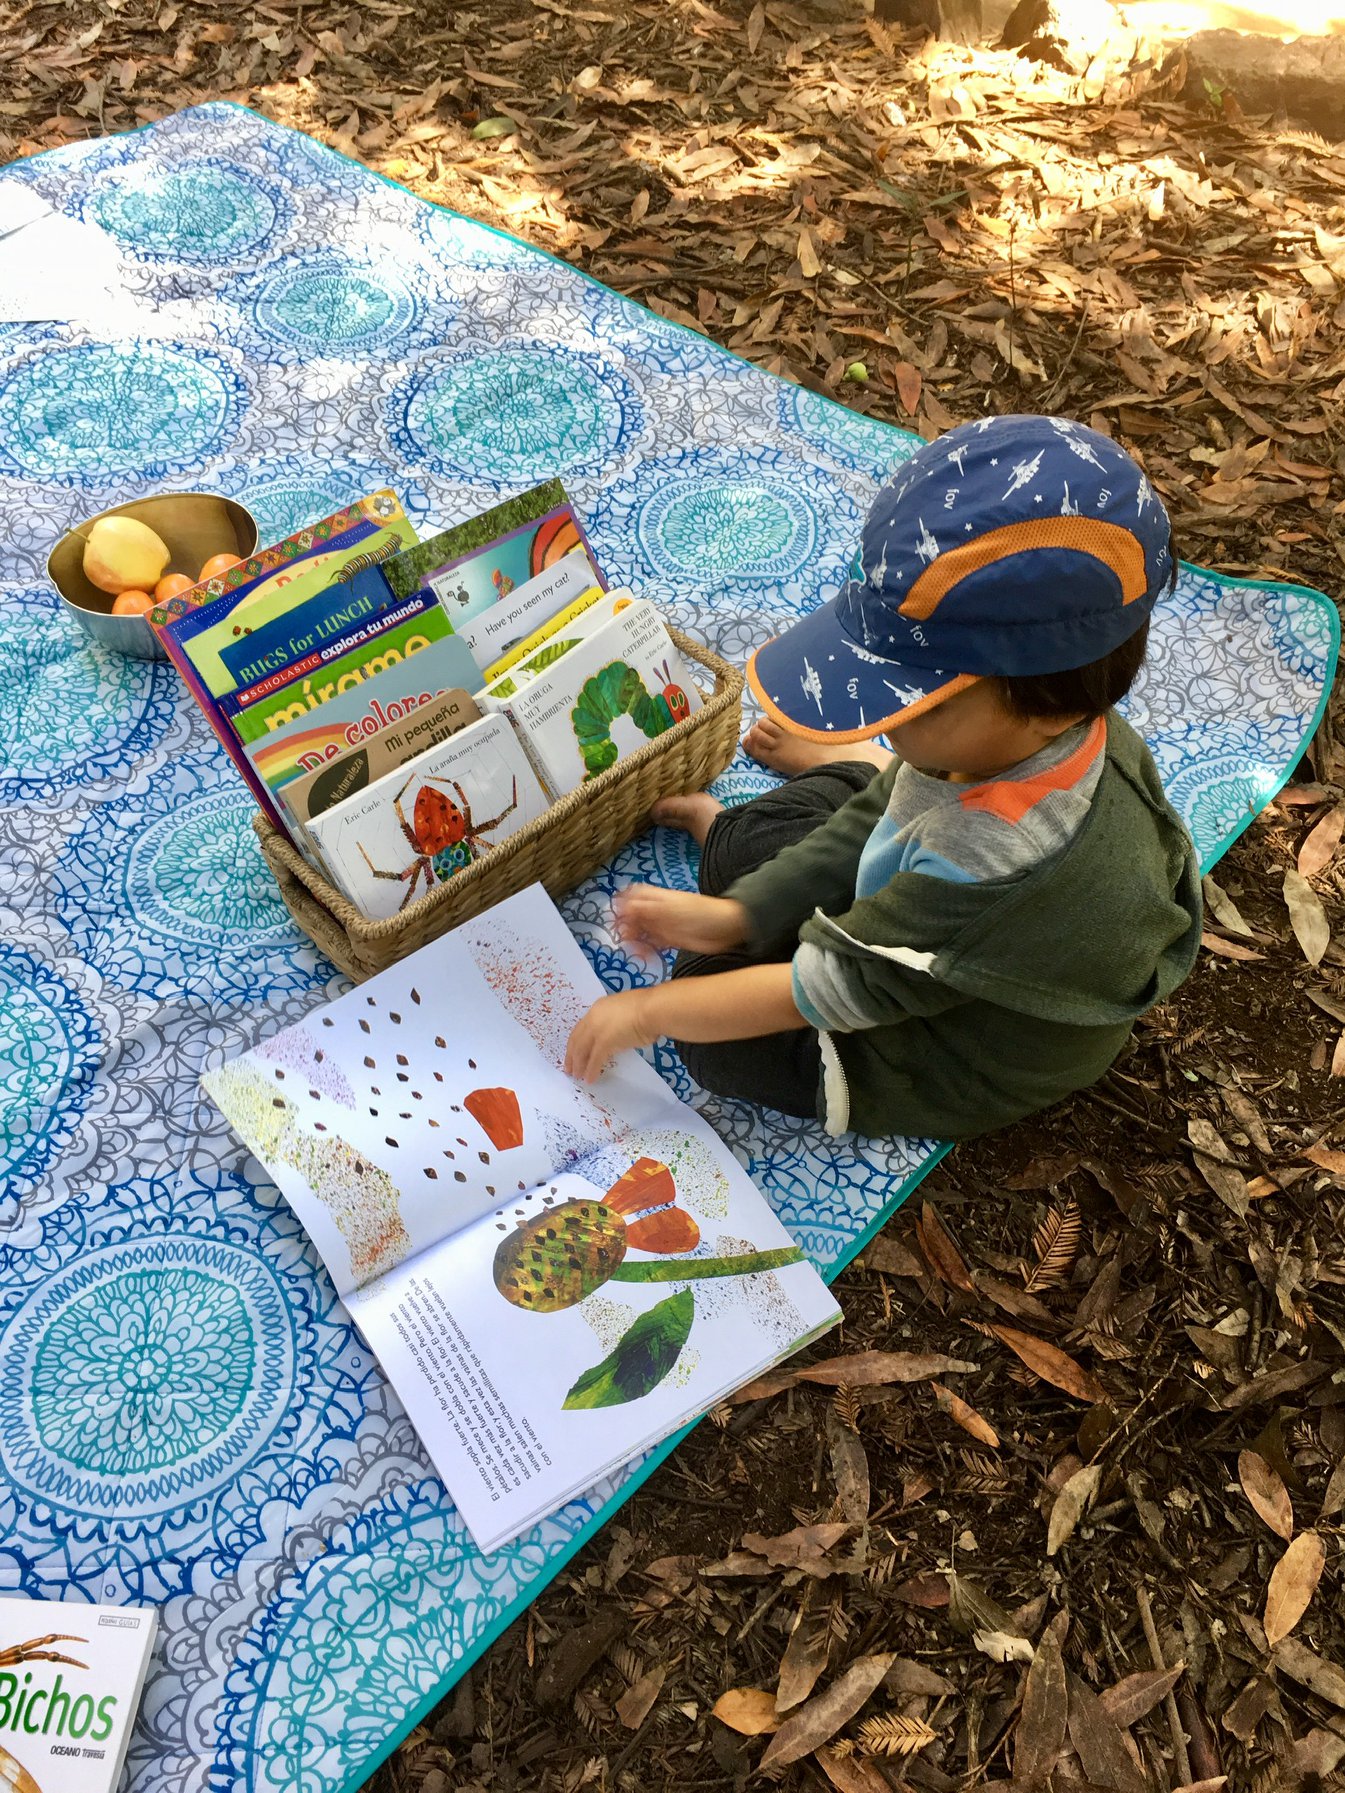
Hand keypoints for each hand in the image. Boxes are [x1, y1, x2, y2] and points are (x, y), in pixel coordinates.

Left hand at [564, 990, 658, 1083]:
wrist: (652, 1010)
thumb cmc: (647, 1009)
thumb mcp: (625, 1012)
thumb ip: (616, 1023)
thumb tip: (618, 1035)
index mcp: (598, 1008)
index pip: (581, 1028)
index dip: (576, 1042)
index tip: (573, 1053)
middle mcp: (593, 1018)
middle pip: (576, 1040)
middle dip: (571, 1056)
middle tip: (569, 1068)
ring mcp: (597, 1030)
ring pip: (581, 1051)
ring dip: (578, 1065)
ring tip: (577, 1076)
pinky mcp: (604, 1042)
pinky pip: (594, 1060)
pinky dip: (591, 1070)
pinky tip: (590, 1079)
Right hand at [613, 886, 748, 957]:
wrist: (728, 928)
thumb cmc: (702, 913)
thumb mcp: (673, 909)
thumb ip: (648, 909)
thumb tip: (624, 907)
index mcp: (657, 898)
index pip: (632, 896)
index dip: (622, 906)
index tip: (617, 920)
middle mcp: (657, 911)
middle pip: (633, 916)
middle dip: (626, 928)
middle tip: (627, 940)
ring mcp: (664, 926)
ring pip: (641, 932)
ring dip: (635, 942)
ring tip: (637, 953)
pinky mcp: (671, 940)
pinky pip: (652, 945)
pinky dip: (646, 951)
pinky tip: (647, 958)